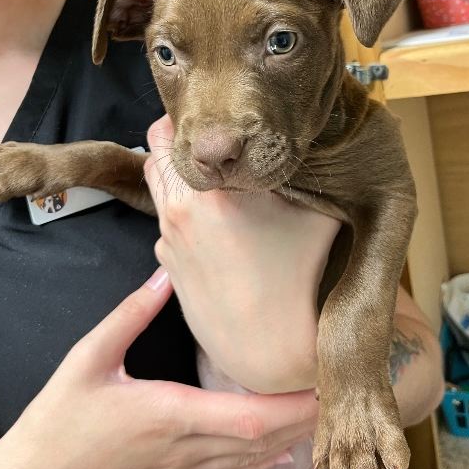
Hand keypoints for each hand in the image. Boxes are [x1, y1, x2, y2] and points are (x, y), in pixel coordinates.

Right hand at [0, 271, 317, 468]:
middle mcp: (187, 450)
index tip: (325, 384)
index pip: (252, 417)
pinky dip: (263, 456)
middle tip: (337, 390)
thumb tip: (163, 274)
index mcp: (170, 416)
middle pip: (266, 441)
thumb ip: (130, 314)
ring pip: (254, 460)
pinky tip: (277, 444)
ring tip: (318, 410)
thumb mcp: (89, 359)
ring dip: (290, 437)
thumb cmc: (58, 422)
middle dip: (306, 418)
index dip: (295, 405)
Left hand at [144, 115, 340, 392]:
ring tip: (212, 178)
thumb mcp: (316, 214)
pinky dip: (179, 210)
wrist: (274, 353)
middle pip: (152, 153)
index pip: (168, 129)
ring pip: (156, 188)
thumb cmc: (300, 282)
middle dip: (174, 141)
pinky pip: (164, 223)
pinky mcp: (168, 267)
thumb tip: (299, 143)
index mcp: (209, 192)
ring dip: (175, 175)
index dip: (184, 115)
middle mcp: (177, 213)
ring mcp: (167, 242)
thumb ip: (304, 172)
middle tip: (208, 141)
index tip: (207, 115)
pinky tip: (213, 222)